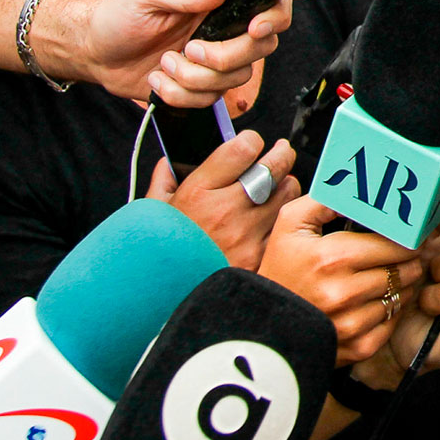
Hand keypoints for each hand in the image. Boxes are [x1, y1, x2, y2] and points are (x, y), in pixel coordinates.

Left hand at [63, 0, 288, 102]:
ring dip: (194, 78)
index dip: (274, 18)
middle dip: (223, 57)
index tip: (254, 29)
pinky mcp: (202, 87)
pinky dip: (179, 94)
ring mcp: (216, 60)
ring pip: (236, 79)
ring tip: (163, 63)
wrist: (95, 53)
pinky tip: (158, 79)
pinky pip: (210, 100)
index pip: (270, 4)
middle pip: (260, 49)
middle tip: (187, 49)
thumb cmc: (118, 15)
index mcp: (220, 1)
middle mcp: (225, 29)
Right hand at [147, 129, 297, 269]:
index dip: (251, 140)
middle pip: (273, 165)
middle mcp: (226, 210)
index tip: (252, 143)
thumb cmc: (159, 254)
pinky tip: (274, 219)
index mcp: (198, 193)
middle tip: (281, 152)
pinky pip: (285, 225)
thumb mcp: (152, 214)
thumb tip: (168, 162)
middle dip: (280, 154)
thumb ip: (163, 182)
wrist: (163, 299)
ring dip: (285, 186)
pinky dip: (284, 219)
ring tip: (277, 187)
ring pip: (287, 193)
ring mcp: (246, 234)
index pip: (242, 148)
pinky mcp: (259, 256)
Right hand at [258, 197, 423, 363]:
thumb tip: (358, 191)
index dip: (406, 238)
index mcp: (333, 258)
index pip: (394, 244)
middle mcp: (345, 293)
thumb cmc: (278, 269)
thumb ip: (325, 201)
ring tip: (390, 275)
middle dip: (407, 259)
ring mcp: (351, 324)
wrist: (259, 322)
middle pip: (405, 270)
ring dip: (402, 285)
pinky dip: (390, 311)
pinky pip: (391, 323)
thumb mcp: (290, 224)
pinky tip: (377, 300)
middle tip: (403, 254)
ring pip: (401, 296)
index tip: (408, 235)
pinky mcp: (355, 347)